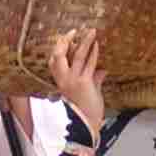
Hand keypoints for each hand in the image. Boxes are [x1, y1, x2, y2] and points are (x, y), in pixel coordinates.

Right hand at [49, 27, 105, 142]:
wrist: (86, 124)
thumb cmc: (86, 111)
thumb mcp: (89, 92)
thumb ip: (94, 80)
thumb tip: (102, 70)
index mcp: (61, 81)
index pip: (53, 61)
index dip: (57, 48)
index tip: (65, 38)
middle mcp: (64, 79)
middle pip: (59, 55)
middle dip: (65, 41)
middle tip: (73, 31)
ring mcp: (73, 80)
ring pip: (77, 55)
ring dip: (85, 42)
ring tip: (92, 32)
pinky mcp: (84, 82)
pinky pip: (89, 63)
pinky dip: (94, 53)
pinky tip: (97, 45)